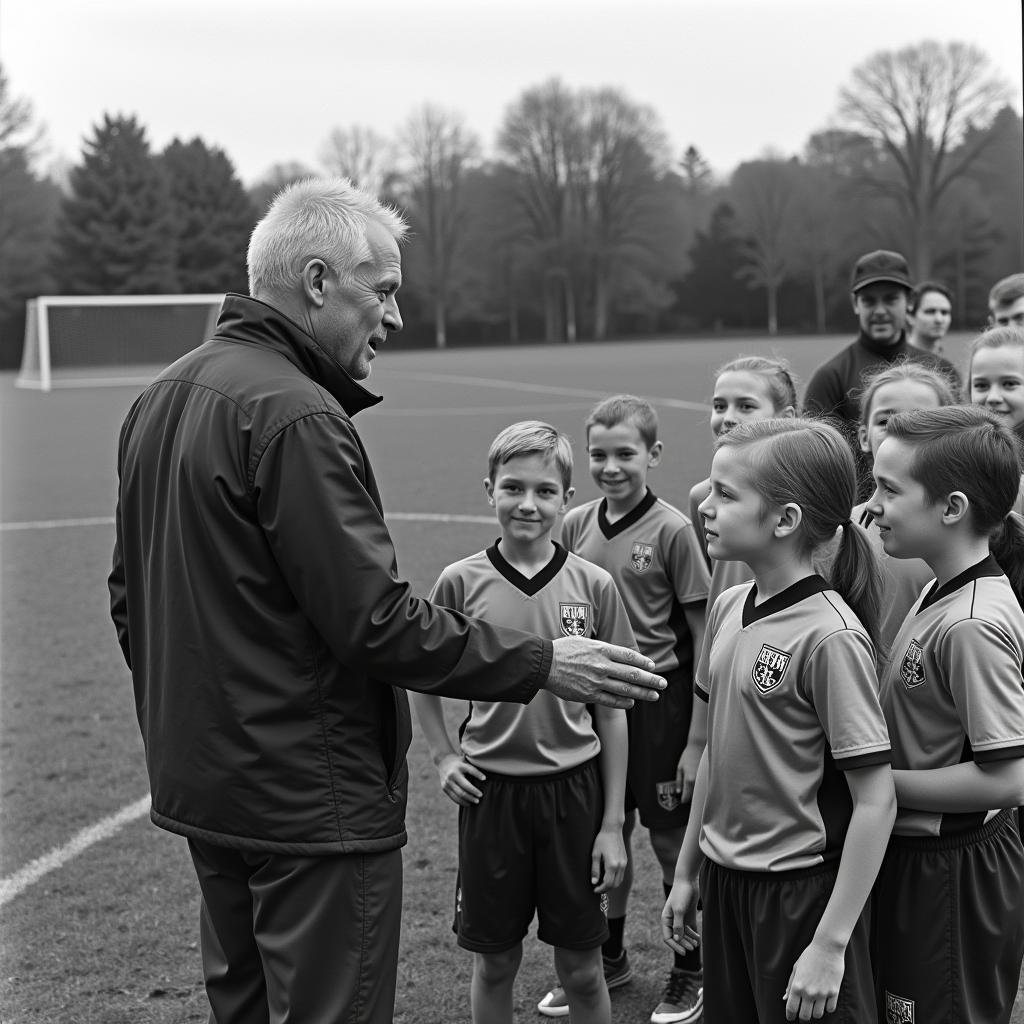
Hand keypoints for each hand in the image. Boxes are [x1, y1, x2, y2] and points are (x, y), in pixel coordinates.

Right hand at [436, 754, 485, 806]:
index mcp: (459, 766)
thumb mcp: (465, 761)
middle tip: (481, 795)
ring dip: (469, 799)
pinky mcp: (444, 788)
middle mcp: (452, 774)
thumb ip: (473, 767)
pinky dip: (462, 802)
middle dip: (473, 792)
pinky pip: (454, 797)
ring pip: (459, 794)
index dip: (478, 774)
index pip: (470, 770)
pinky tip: (468, 803)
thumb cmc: (459, 763)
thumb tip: (485, 777)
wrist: (443, 761)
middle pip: (464, 786)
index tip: (484, 778)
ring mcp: (447, 782)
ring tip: (476, 801)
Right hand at [546, 637, 664, 708]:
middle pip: (632, 674)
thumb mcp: (584, 640)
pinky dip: (624, 703)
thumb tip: (617, 654)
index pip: (629, 656)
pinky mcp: (589, 694)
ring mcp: (596, 681)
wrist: (543, 664)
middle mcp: (601, 665)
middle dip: (651, 680)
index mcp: (601, 649)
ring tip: (654, 696)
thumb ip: (602, 648)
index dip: (643, 661)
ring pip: (625, 689)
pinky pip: (611, 700)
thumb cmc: (562, 650)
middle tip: (663, 683)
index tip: (653, 666)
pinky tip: (632, 703)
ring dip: (643, 693)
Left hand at [590, 826, 626, 892]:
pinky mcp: (625, 861)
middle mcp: (620, 866)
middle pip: (615, 884)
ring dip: (611, 885)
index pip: (608, 883)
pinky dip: (615, 879)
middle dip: (606, 889)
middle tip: (597, 888)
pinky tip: (608, 877)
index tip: (594, 889)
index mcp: (612, 865)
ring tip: (602, 883)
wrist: (613, 829)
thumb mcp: (595, 854)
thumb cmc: (601, 840)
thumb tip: (594, 882)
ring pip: (619, 881)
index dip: (601, 889)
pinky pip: (621, 875)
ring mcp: (624, 863)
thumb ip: (595, 870)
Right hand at [661, 879, 699, 954]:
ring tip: (696, 944)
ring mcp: (681, 918)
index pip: (668, 937)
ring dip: (689, 940)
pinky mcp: (688, 916)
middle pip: (676, 937)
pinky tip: (699, 938)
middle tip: (693, 948)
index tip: (685, 952)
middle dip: (684, 943)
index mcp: (666, 919)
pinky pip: (690, 929)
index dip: (675, 946)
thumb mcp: (679, 910)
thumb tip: (677, 939)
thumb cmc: (681, 894)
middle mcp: (672, 920)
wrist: (688, 880)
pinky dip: (694, 935)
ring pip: (684, 934)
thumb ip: (678, 925)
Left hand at [677, 742, 702, 803]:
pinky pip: (707, 786)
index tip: (682, 800)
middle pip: (695, 796)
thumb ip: (679, 781)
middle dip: (690, 797)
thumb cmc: (688, 756)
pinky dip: (703, 788)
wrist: (699, 746)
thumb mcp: (679, 768)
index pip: (687, 796)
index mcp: (689, 779)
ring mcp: (706, 780)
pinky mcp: (710, 777)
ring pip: (702, 793)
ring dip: (698, 793)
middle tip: (687, 795)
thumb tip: (679, 792)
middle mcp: (699, 781)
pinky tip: (701, 785)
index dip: (683, 799)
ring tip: (694, 789)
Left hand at [783, 937, 844, 1020]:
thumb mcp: (796, 968)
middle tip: (802, 1013)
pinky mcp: (834, 992)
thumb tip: (785, 998)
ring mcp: (822, 993)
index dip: (790, 1015)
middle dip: (802, 1017)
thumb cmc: (809, 955)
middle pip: (805, 1016)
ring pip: (818, 1015)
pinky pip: (830, 1009)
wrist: (827, 947)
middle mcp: (809, 992)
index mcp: (797, 986)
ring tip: (814, 1007)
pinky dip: (827, 1008)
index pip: (791, 1008)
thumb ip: (790, 984)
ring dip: (815, 1013)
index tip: (790, 1017)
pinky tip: (824, 1001)